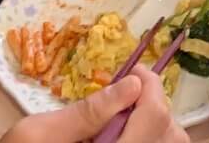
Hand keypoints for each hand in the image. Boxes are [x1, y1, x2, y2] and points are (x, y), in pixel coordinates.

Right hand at [0, 71, 186, 142]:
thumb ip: (87, 112)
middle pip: (170, 135)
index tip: (135, 71)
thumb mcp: (38, 134)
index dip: (151, 87)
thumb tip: (132, 84)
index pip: (155, 118)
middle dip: (154, 108)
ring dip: (153, 127)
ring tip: (120, 119)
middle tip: (126, 96)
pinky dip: (147, 139)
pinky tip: (120, 134)